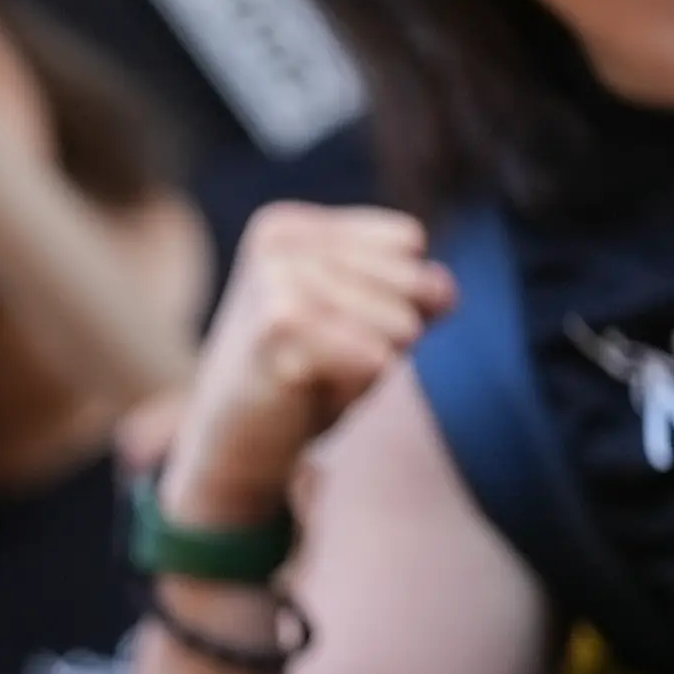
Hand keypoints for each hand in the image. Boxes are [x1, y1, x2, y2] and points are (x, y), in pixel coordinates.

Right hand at [158, 204, 453, 526]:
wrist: (230, 447)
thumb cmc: (300, 380)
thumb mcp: (363, 319)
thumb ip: (415, 290)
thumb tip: (444, 290)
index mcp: (289, 226)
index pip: (407, 242)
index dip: (388, 297)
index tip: (328, 327)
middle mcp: (279, 242)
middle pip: (413, 282)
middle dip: (383, 334)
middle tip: (321, 358)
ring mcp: (276, 281)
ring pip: (402, 325)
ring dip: (368, 367)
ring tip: (313, 376)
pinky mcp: (278, 329)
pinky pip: (378, 362)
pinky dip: (353, 392)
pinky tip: (304, 395)